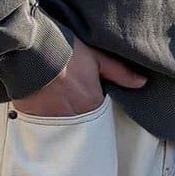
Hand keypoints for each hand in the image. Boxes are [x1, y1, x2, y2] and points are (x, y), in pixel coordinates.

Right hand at [10, 37, 146, 117]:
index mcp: (92, 103)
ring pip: (62, 125)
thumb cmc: (66, 51)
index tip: (88, 94)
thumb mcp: (97, 58)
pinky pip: (43, 124)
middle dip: (79, 114)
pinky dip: (44, 116)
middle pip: (81, 122)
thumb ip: (119, 73)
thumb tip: (142, 82)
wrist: (32, 50)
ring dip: (61, 116)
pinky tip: (42, 103)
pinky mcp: (34, 118)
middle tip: (71, 98)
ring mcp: (53, 120)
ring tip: (56, 100)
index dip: (95, 103)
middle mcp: (74, 117)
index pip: (99, 113)